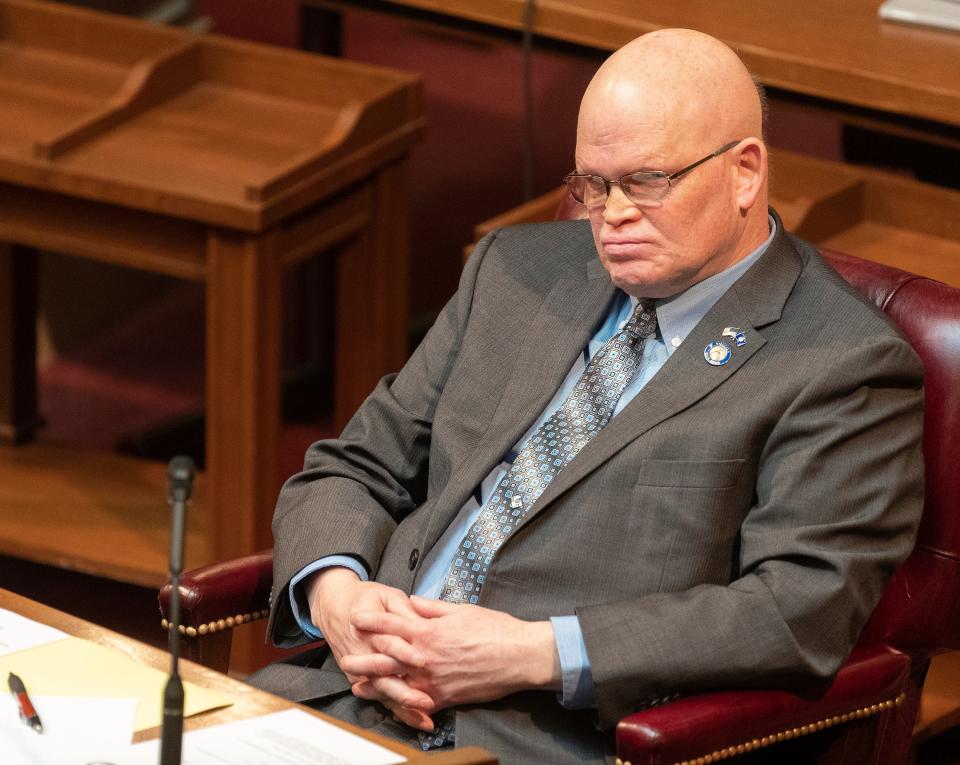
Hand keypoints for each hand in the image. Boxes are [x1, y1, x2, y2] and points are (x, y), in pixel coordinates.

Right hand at [304, 569, 434, 723]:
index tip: (422, 660)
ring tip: (422, 716)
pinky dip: (396, 710)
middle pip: (383, 675)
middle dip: (404, 690)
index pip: (388, 642)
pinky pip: (379, 697)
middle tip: (426, 700)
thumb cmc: (365, 600)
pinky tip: (413, 719)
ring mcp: (360, 668)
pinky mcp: (359, 679)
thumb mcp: (387, 596)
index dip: (405, 651)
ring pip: (381, 691)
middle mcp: (363, 651)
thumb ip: (405, 610)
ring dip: (402, 705)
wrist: (334, 607)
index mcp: (371, 627)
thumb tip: (424, 622)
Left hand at [342, 595, 560, 711]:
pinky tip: (392, 705)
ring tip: (358, 685)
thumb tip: (412, 602)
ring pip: (398, 683)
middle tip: (344, 658)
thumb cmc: (494, 629)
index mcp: (430, 631)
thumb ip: (432, 608)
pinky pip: (419, 703)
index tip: (356, 617)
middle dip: (364, 658)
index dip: (372, 620)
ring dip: (375, 684)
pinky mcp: (446, 697)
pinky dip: (404, 705)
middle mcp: (427, 657)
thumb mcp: (461, 610)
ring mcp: (434, 679)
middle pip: (387, 657)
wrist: (518, 656)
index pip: (393, 624)